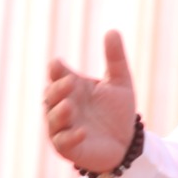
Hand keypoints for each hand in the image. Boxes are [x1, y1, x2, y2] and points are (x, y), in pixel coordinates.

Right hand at [45, 30, 138, 172]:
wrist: (126, 142)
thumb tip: (113, 30)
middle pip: (51, 96)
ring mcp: (62, 127)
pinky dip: (71, 137)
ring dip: (59, 113)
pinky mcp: (67, 147)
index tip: (58, 64)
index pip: (58, 76)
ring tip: (69, 106)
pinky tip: (81, 132)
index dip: (56, 71)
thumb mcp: (120, 82)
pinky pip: (63, 142)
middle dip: (58, 90)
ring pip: (53, 119)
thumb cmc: (117, 111)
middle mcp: (62, 106)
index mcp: (71, 88)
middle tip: (69, 83)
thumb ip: (115, 58)